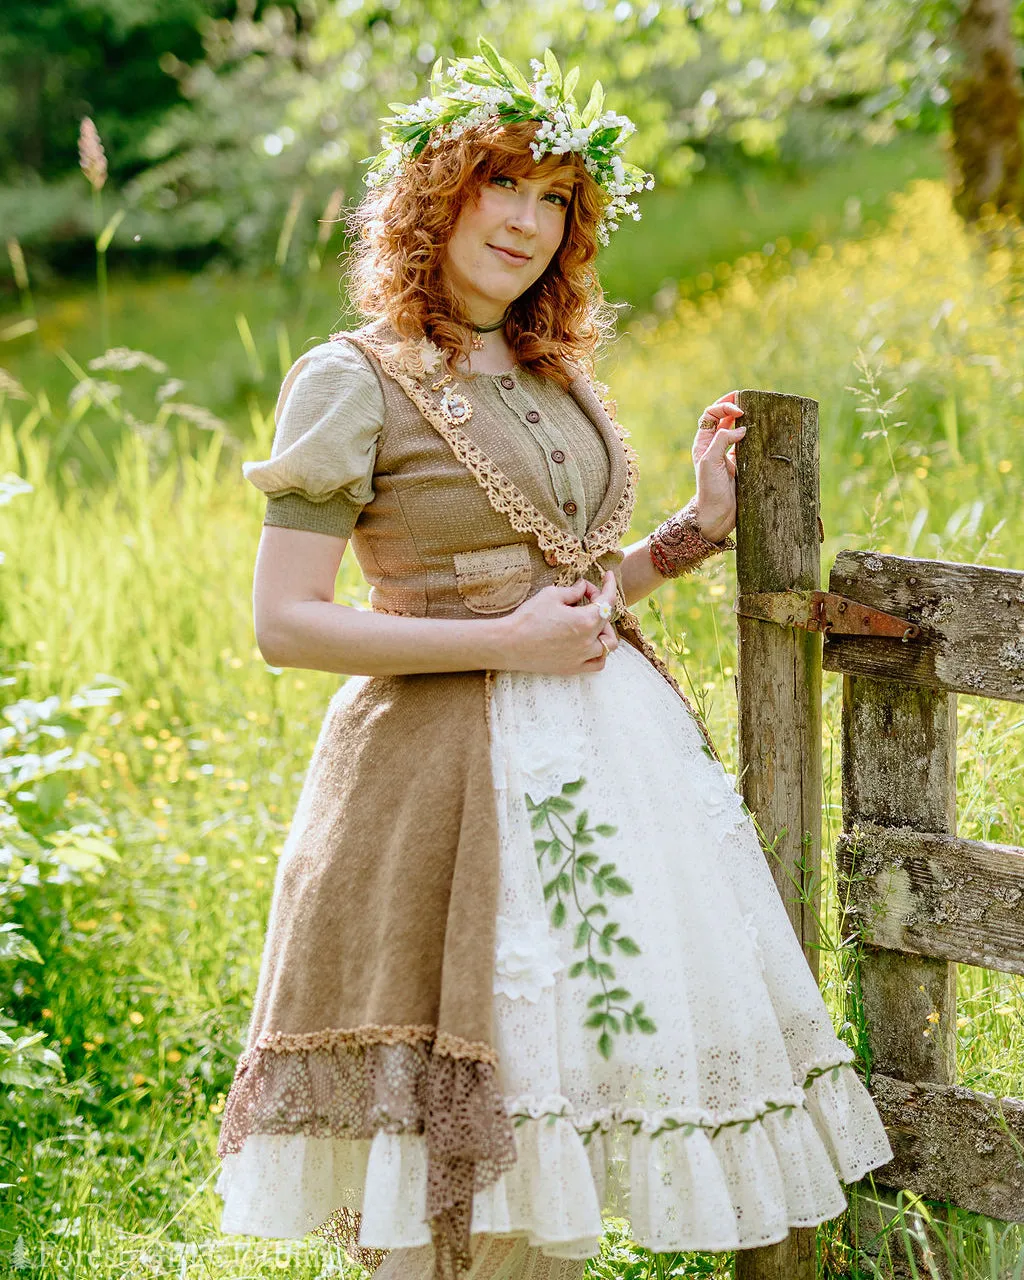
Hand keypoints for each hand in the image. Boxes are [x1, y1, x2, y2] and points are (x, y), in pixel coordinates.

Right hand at [497, 570, 618, 674]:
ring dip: (604, 631)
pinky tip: (589, 644)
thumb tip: (583, 587)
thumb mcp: (551, 595)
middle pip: (606, 620)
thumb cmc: (528, 618)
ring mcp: (581, 658)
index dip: (609, 586)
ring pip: (608, 645)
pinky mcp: (572, 668)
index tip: (608, 576)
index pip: (607, 601)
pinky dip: (599, 653)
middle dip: (600, 604)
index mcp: (585, 621)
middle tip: (585, 596)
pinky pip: (597, 663)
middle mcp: (588, 642)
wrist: (508, 644)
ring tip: (592, 623)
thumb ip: (572, 591)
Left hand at [691, 391, 745, 540]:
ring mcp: (727, 454)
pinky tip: (761, 432)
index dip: (724, 408)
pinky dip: (753, 436)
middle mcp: (714, 445)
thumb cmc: (709, 489)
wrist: (717, 514)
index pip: (711, 415)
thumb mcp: (709, 461)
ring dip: (745, 420)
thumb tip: (741, 428)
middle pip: (723, 418)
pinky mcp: (740, 464)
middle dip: (734, 406)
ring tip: (757, 412)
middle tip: (748, 399)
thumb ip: (722, 440)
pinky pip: (747, 444)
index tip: (739, 412)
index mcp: (703, 442)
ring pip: (736, 429)